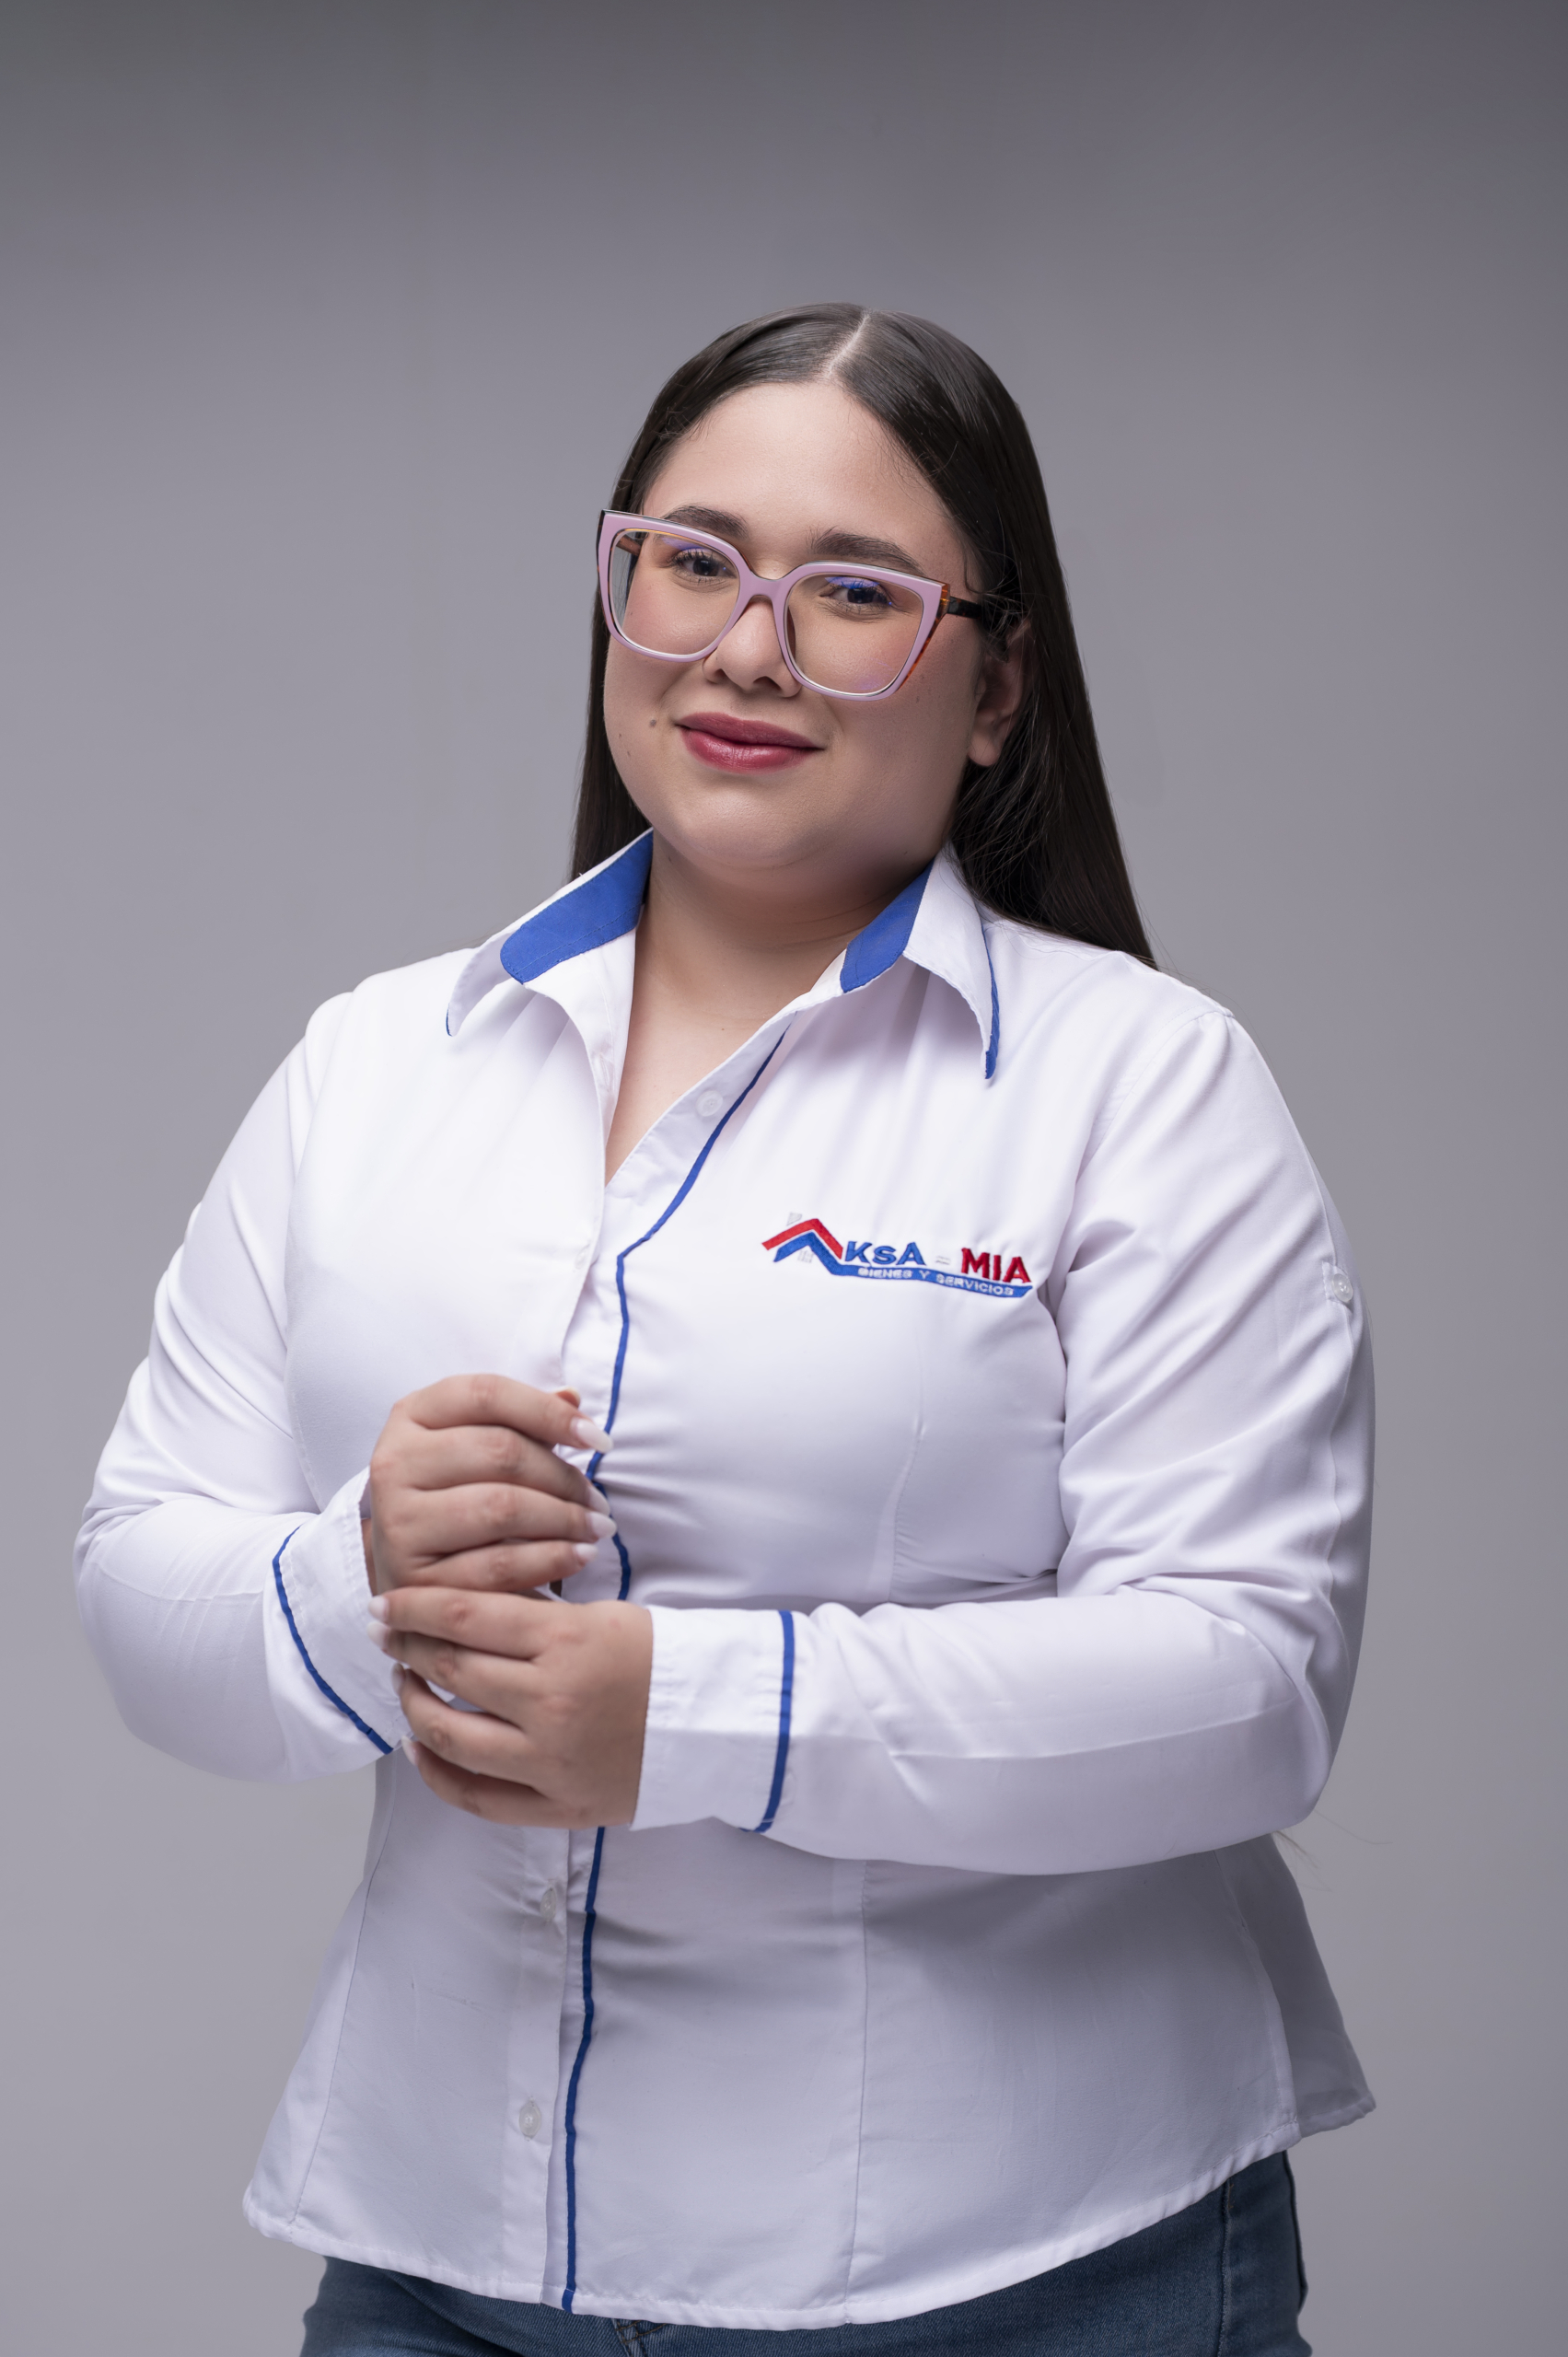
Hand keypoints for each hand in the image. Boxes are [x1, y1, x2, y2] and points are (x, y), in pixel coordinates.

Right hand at [362, 1374, 614, 1596]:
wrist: (409, 1566)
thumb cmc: (457, 1493)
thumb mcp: (478, 1445)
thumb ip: (523, 1420)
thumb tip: (572, 1397)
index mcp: (412, 1415)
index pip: (487, 1394)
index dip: (549, 1412)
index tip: (600, 1439)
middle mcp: (394, 1461)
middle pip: (501, 1451)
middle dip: (564, 1477)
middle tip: (600, 1502)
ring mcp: (398, 1521)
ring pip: (501, 1507)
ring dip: (564, 1519)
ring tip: (596, 1528)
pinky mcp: (414, 1577)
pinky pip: (497, 1565)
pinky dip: (550, 1559)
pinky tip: (579, 1555)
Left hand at [371, 1585, 652, 1826]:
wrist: (719, 1720)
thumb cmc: (661, 1657)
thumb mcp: (600, 1615)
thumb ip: (532, 1616)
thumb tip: (460, 1608)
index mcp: (566, 1642)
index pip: (465, 1616)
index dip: (414, 1606)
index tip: (385, 1600)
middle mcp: (551, 1701)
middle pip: (451, 1669)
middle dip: (405, 1646)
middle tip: (382, 1632)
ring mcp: (551, 1759)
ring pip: (451, 1736)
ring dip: (413, 1705)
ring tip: (403, 1683)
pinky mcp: (558, 1804)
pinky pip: (477, 1797)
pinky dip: (437, 1773)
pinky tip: (418, 1748)